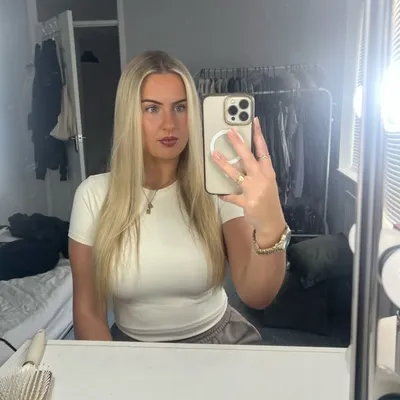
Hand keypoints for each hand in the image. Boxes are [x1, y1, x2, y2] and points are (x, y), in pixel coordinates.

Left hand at [212, 117, 285, 244]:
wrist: (271, 222)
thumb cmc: (268, 201)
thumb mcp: (267, 183)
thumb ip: (257, 171)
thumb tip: (240, 159)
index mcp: (268, 172)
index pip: (263, 150)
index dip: (258, 135)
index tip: (254, 121)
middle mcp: (262, 179)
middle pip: (249, 158)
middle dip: (238, 144)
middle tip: (229, 132)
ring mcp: (254, 191)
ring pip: (237, 174)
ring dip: (224, 165)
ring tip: (214, 155)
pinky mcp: (247, 203)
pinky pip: (232, 197)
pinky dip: (225, 195)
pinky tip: (219, 193)